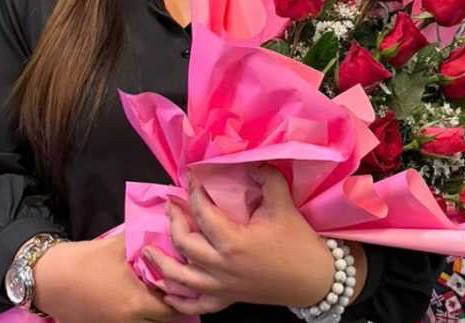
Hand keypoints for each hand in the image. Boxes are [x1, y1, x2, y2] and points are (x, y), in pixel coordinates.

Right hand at [33, 234, 181, 321]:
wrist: (48, 278)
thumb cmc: (84, 261)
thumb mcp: (118, 246)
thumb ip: (144, 239)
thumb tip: (167, 228)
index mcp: (137, 302)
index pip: (173, 309)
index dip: (181, 297)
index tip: (184, 283)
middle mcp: (129, 322)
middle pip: (163, 322)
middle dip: (171, 308)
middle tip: (174, 290)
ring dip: (153, 314)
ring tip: (155, 296)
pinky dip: (138, 317)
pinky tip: (135, 302)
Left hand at [146, 167, 364, 315]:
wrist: (316, 280)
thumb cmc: (299, 243)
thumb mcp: (283, 205)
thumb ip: (267, 178)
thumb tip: (251, 160)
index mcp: (233, 242)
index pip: (202, 212)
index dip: (193, 192)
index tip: (190, 178)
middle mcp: (221, 267)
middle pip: (183, 243)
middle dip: (173, 222)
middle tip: (170, 206)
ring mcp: (222, 287)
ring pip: (181, 279)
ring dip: (162, 263)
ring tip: (148, 251)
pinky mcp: (228, 300)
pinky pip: (196, 305)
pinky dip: (178, 300)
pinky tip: (167, 292)